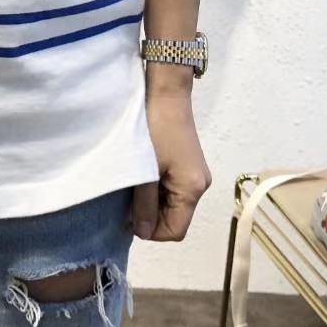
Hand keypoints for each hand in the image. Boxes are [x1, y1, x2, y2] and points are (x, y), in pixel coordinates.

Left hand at [132, 78, 211, 242]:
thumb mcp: (145, 170)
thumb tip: (142, 232)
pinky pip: (173, 188)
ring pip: (172, 203)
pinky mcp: (188, 163)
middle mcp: (199, 185)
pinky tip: (141, 176)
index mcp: (192, 189)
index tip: (128, 218)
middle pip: (175, 217)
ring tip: (132, 186)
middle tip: (126, 201)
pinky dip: (156, 188)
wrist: (166, 94)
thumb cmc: (155, 130)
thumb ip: (143, 204)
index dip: (151, 231)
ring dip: (151, 201)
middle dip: (150, 215)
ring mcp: (195, 174)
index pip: (175, 230)